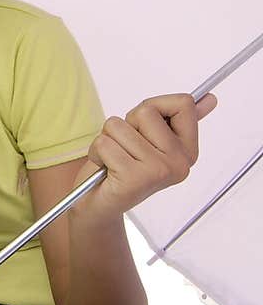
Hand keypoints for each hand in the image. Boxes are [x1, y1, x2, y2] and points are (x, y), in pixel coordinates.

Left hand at [70, 92, 217, 222]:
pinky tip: (105, 169)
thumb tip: (208, 99)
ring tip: (114, 159)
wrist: (100, 205)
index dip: (155, 107)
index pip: (184, 104)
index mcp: (189, 151)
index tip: (146, 128)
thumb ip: (176, 119)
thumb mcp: (151, 139)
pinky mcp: (133, 178)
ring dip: (108, 139)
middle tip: (126, 149)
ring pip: (119, 125)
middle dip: (127, 124)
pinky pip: (104, 143)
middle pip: (147, 110)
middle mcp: (179, 163)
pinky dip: (97, 152)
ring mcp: (158, 171)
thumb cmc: (123, 167)